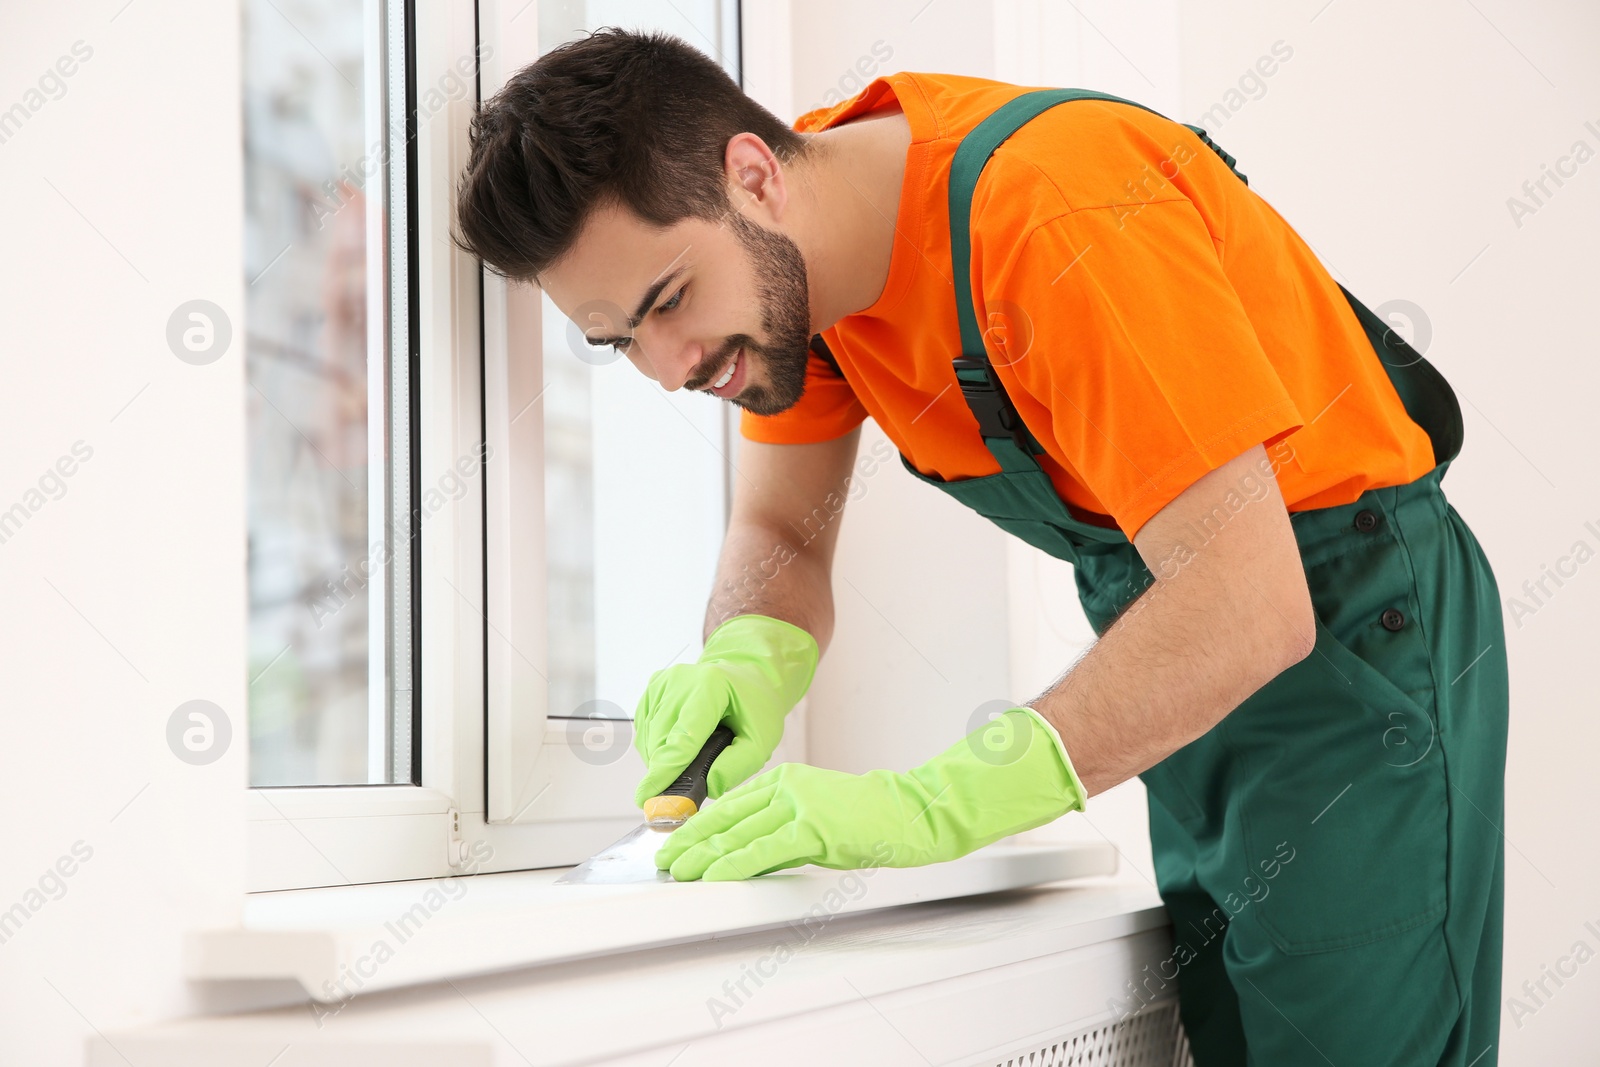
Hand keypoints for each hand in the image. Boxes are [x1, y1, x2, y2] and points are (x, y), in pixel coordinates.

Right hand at [633, 614, 818, 806]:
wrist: (745, 676)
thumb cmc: (753, 707)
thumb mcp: (762, 739)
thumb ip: (739, 765)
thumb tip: (709, 787)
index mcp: (711, 686)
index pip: (683, 737)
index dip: (665, 770)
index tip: (648, 796)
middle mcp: (680, 681)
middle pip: (661, 741)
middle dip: (671, 770)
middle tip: (693, 782)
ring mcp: (662, 683)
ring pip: (649, 739)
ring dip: (665, 759)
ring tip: (697, 753)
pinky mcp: (651, 690)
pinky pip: (645, 732)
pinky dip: (660, 747)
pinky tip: (682, 743)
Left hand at [656, 707, 1086, 880]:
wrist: (913, 812)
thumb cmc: (871, 817)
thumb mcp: (819, 811)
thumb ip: (782, 823)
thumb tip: (746, 849)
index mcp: (786, 777)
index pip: (730, 803)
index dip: (699, 824)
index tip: (676, 840)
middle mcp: (787, 786)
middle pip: (726, 816)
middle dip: (690, 841)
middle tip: (664, 859)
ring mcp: (800, 805)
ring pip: (738, 833)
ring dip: (703, 856)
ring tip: (679, 872)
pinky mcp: (814, 828)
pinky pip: (763, 850)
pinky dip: (733, 864)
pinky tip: (714, 876)